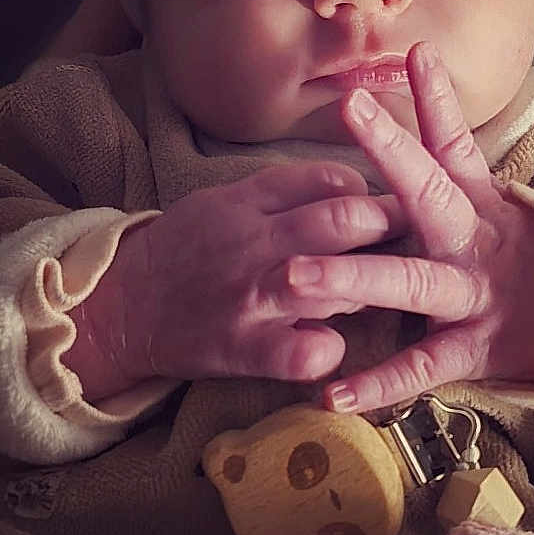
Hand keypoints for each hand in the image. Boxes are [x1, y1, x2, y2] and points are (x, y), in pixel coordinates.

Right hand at [69, 163, 406, 397]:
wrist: (123, 308)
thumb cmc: (184, 251)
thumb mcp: (225, 201)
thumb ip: (285, 190)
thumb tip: (352, 184)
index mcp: (250, 203)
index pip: (331, 181)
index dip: (373, 193)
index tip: (390, 208)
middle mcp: (256, 245)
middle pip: (343, 223)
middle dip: (389, 230)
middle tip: (410, 245)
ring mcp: (253, 299)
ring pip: (336, 284)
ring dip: (368, 289)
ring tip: (372, 294)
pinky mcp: (245, 349)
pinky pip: (307, 353)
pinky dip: (330, 351)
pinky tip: (329, 346)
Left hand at [286, 42, 533, 412]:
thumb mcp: (502, 215)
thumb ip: (459, 176)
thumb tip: (426, 107)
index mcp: (482, 206)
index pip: (456, 144)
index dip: (437, 100)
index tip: (416, 52)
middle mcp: (477, 242)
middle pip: (431, 191)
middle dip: (390, 150)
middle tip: (349, 109)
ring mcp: (476, 296)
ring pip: (413, 282)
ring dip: (353, 278)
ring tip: (296, 276)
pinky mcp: (477, 351)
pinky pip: (421, 369)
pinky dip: (378, 384)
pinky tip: (333, 394)